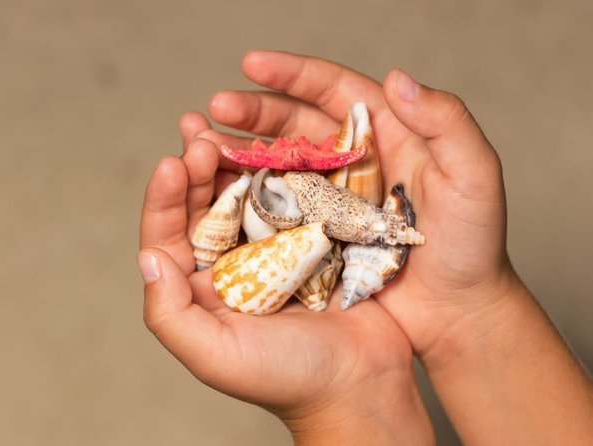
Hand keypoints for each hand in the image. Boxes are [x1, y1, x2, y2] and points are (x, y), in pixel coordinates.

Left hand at [138, 132, 432, 443]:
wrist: (361, 385)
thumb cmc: (286, 379)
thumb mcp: (214, 355)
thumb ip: (169, 313)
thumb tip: (147, 257)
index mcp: (201, 287)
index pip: (169, 235)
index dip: (164, 198)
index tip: (171, 162)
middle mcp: (230, 262)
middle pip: (204, 203)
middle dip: (196, 165)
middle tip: (200, 131)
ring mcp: (271, 246)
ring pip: (244, 191)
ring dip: (235, 157)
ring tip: (227, 123)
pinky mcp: (312, 236)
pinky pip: (291, 193)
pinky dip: (283, 167)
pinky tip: (278, 141)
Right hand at [201, 50, 517, 364]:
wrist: (456, 314)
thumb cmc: (473, 245)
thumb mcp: (473, 176)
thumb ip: (446, 122)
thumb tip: (397, 78)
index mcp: (386, 132)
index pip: (332, 89)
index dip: (291, 73)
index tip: (251, 63)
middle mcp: (350, 159)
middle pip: (292, 122)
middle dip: (251, 112)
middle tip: (213, 110)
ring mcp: (328, 197)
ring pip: (275, 161)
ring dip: (237, 150)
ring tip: (201, 146)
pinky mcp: (313, 233)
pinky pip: (273, 207)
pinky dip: (244, 194)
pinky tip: (217, 190)